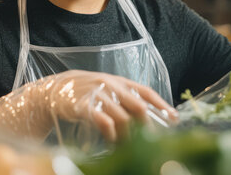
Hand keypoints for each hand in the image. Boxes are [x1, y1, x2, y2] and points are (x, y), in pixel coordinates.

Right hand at [39, 70, 177, 141]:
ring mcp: (98, 95)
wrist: (56, 89)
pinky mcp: (84, 106)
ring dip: (128, 137)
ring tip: (128, 147)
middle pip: (138, 107)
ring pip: (122, 118)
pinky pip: (104, 122)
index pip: (146, 92)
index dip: (162, 105)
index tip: (174, 118)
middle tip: (150, 142)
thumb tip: (146, 117)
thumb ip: (124, 99)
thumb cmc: (87, 93)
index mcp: (120, 82)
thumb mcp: (107, 90)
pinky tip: (111, 141)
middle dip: (147, 127)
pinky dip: (111, 135)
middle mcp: (111, 86)